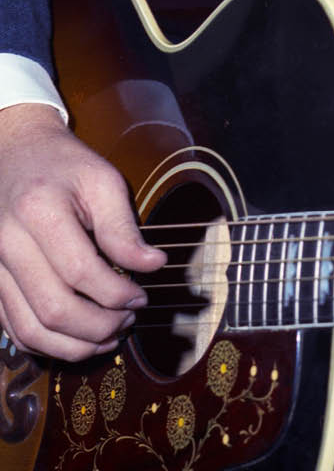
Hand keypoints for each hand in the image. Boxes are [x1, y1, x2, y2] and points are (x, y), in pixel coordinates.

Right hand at [0, 103, 165, 359]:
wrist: (16, 153)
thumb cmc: (65, 165)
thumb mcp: (102, 180)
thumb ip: (123, 227)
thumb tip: (154, 265)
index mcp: (38, 212)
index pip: (80, 271)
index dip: (116, 293)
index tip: (143, 295)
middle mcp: (6, 244)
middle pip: (53, 308)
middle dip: (99, 325)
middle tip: (129, 319)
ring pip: (30, 328)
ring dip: (74, 345)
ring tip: (110, 336)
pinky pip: (12, 328)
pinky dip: (46, 344)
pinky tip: (78, 339)